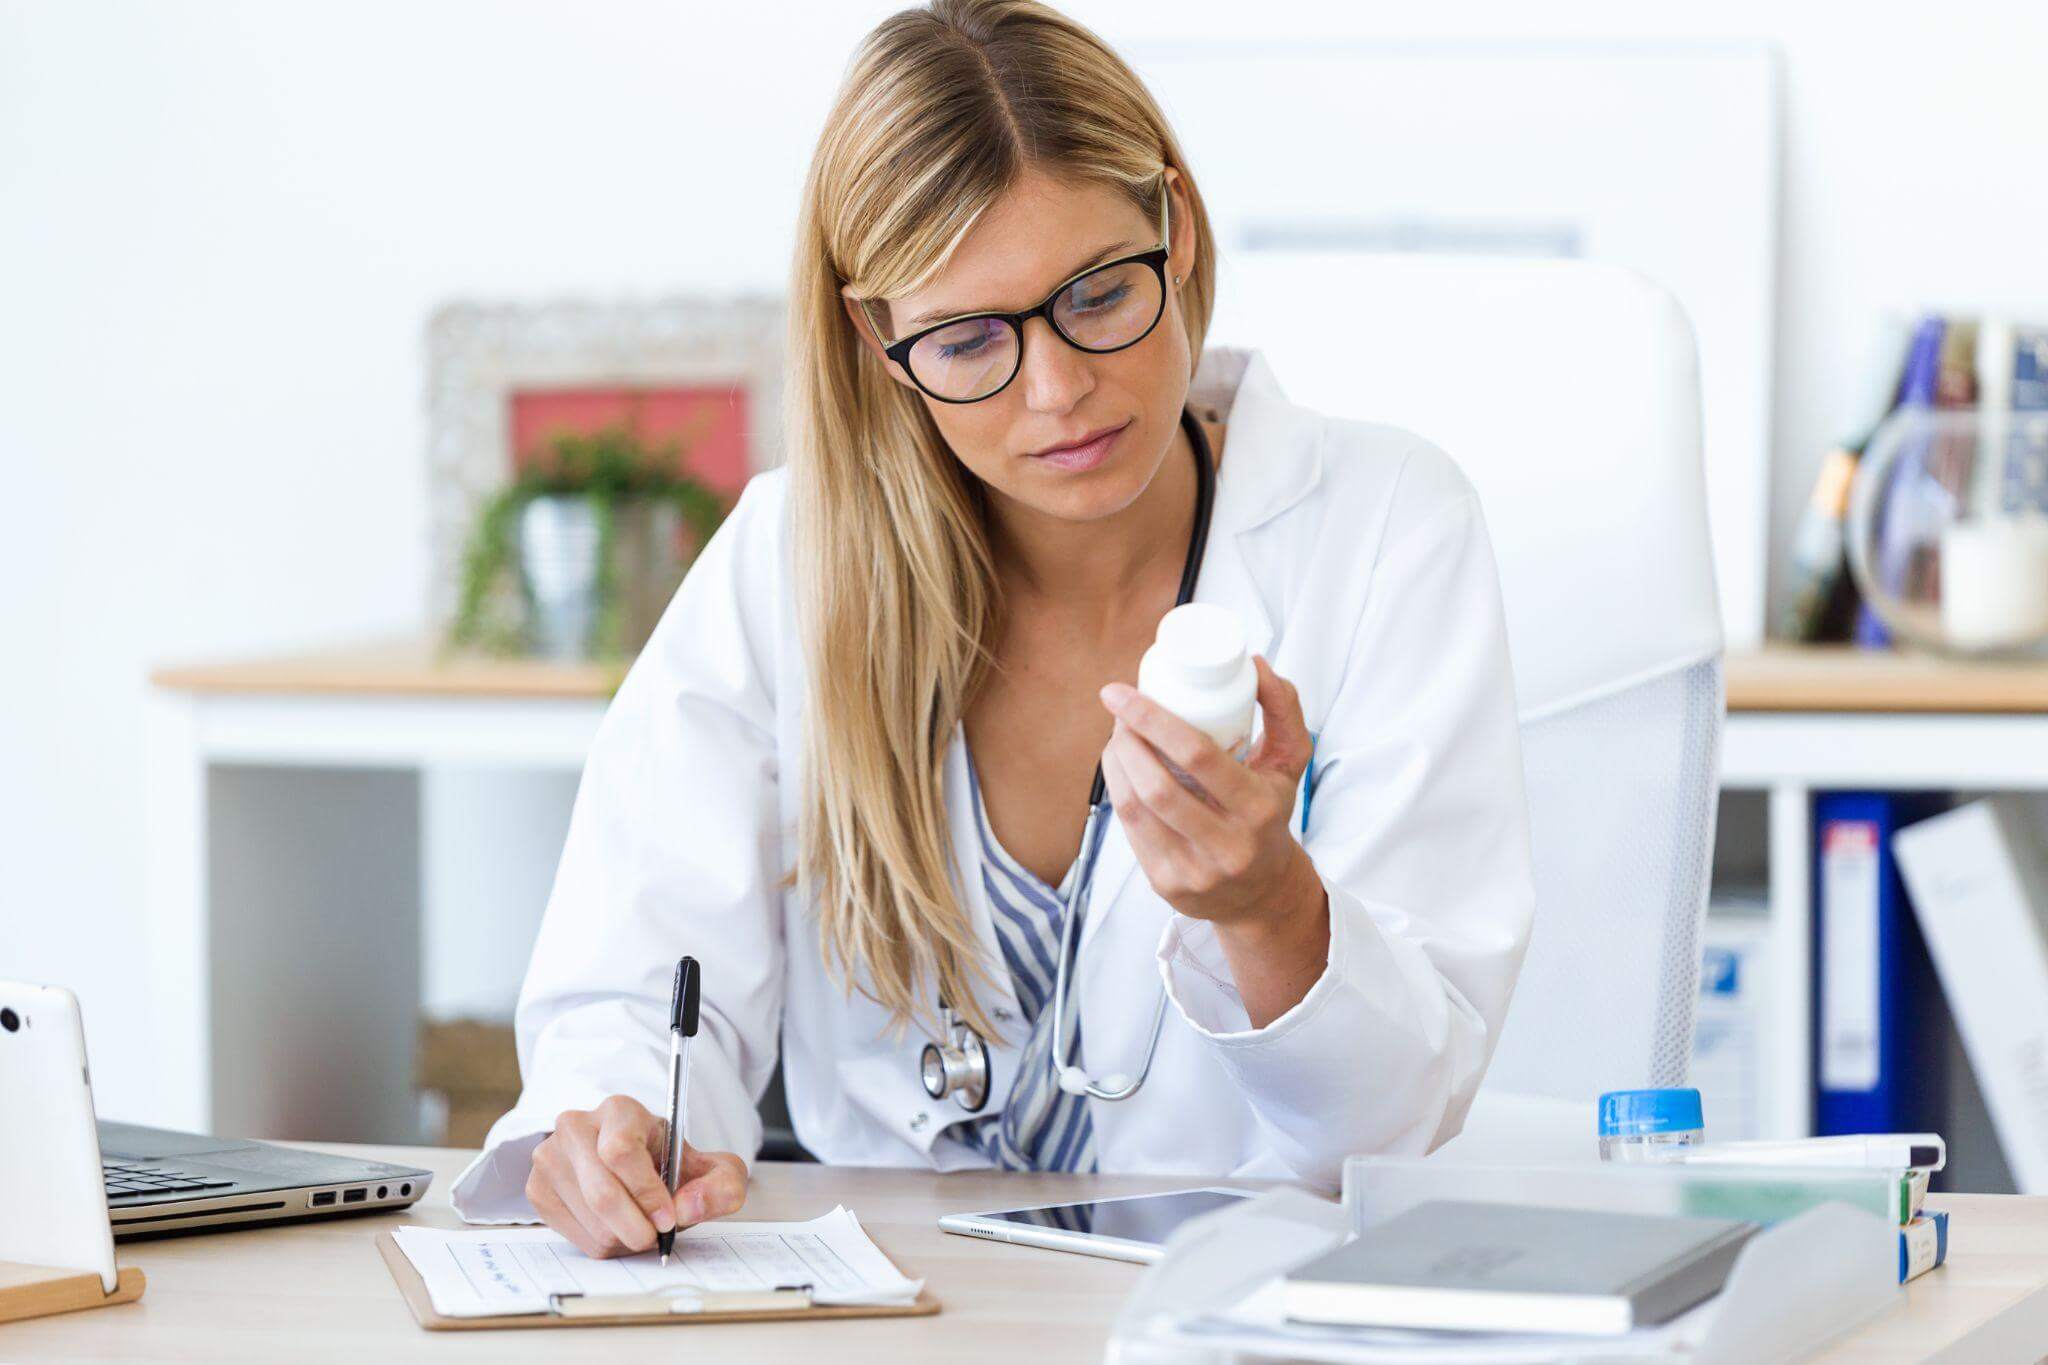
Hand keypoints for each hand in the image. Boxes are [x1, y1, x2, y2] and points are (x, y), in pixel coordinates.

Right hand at [526, 1094, 748, 1258]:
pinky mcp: (537, 1189)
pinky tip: (617, 1228)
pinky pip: (573, 1235)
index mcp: (619, 1111)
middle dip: (636, 1226)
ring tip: (641, 1228)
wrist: (631, 1165)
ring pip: (589, 1219)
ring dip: (623, 1238)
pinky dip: (602, 1244)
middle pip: (601, 1192)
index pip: (621, 1152)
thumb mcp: (710, 1167)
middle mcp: (576, 1126)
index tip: (668, 1219)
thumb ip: (722, 1184)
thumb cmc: (669, 1164)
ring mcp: (550, 1158)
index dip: (646, 1192)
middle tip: (656, 1237)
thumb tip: (690, 1207)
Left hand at [1100, 657, 1328, 1025]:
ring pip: (1135, 807)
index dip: (1151, 718)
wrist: (1262, 893)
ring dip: (1116, 763)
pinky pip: (1129, 830)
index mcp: (1259, 808)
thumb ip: (1283, 709)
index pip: (1197, 755)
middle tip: (1120, 714)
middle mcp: (1228, 845)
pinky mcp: (1167, 884)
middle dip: (1127, 739)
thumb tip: (1255, 663)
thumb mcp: (1289, 763)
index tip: (1121, 693)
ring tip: (1118, 737)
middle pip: (1157, 784)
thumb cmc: (1270, 814)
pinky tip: (1120, 771)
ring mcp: (1195, 870)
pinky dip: (1118, 791)